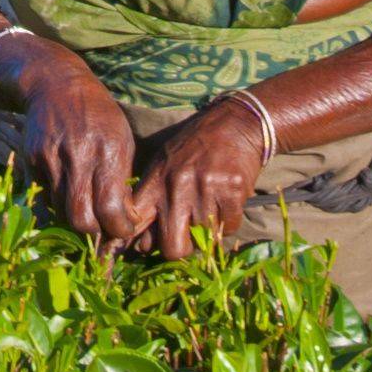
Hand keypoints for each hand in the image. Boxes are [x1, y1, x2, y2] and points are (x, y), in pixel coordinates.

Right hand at [0, 38, 148, 250]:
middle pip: (81, 220)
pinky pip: (44, 197)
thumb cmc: (99, 114)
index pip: (112, 209)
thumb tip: (125, 220)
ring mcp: (51, 158)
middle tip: (103, 229)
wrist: (55, 84)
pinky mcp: (32, 160)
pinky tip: (67, 195)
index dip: (119, 228)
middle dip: (94, 233)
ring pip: (61, 213)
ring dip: (75, 220)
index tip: (123, 228)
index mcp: (109, 149)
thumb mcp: (122, 138)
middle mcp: (79, 154)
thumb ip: (123, 178)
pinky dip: (57, 204)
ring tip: (87, 211)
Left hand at [136, 92, 274, 265]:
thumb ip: (152, 200)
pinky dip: (228, 222)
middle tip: (188, 237)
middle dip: (182, 249)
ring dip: (209, 231)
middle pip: (172, 248)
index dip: (141, 243)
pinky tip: (226, 203)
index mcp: (155, 180)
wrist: (235, 122)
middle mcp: (177, 186)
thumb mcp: (164, 164)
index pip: (136, 224)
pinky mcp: (232, 192)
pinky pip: (228, 228)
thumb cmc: (196, 146)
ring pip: (204, 239)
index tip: (146, 247)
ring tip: (210, 208)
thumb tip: (142, 245)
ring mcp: (205, 189)